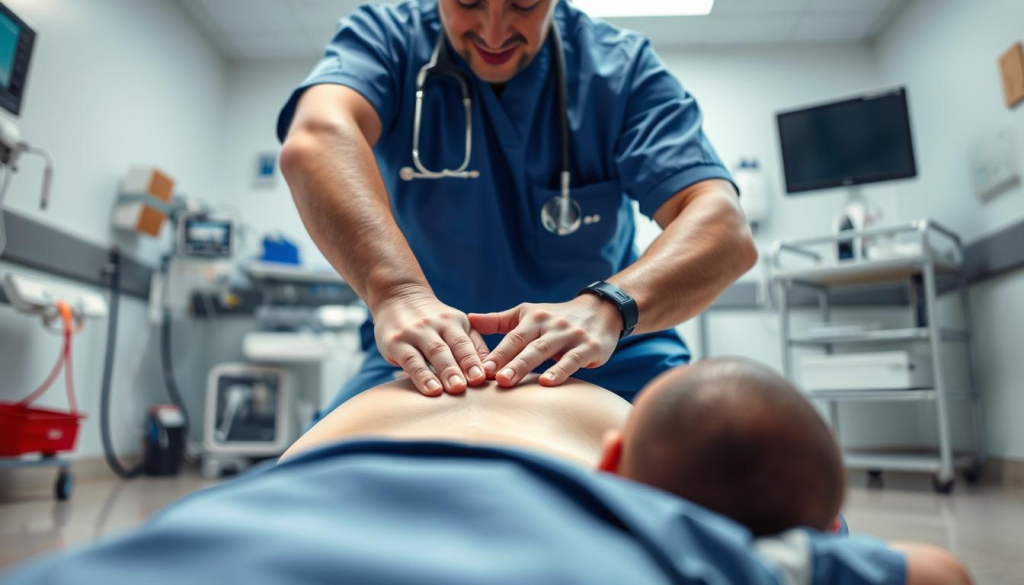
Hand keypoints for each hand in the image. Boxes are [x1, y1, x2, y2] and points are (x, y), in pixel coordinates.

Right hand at [373, 288, 489, 395]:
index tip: (482, 378)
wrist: (398, 297)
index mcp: (454, 322)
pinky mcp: (395, 342)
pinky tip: (430, 390)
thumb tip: (492, 371)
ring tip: (453, 389)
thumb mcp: (455, 326)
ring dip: (443, 372)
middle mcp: (435, 324)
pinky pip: (410, 360)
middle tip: (467, 387)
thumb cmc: (433, 322)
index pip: (465, 343)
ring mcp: (415, 332)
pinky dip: (421, 376)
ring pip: (432, 353)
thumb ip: (474, 346)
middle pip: (450, 348)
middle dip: (459, 368)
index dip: (473, 361)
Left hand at [468, 295, 621, 387]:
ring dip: (526, 366)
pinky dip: (559, 371)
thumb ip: (499, 321)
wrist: (601, 312)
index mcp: (534, 318)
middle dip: (507, 361)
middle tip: (490, 378)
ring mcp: (571, 336)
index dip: (496, 352)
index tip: (479, 368)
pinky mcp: (590, 347)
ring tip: (509, 381)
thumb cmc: (556, 318)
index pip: (512, 337)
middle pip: (526, 345)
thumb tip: (469, 318)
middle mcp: (551, 325)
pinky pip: (573, 360)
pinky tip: (546, 383)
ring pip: (545, 352)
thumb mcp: (528, 314)